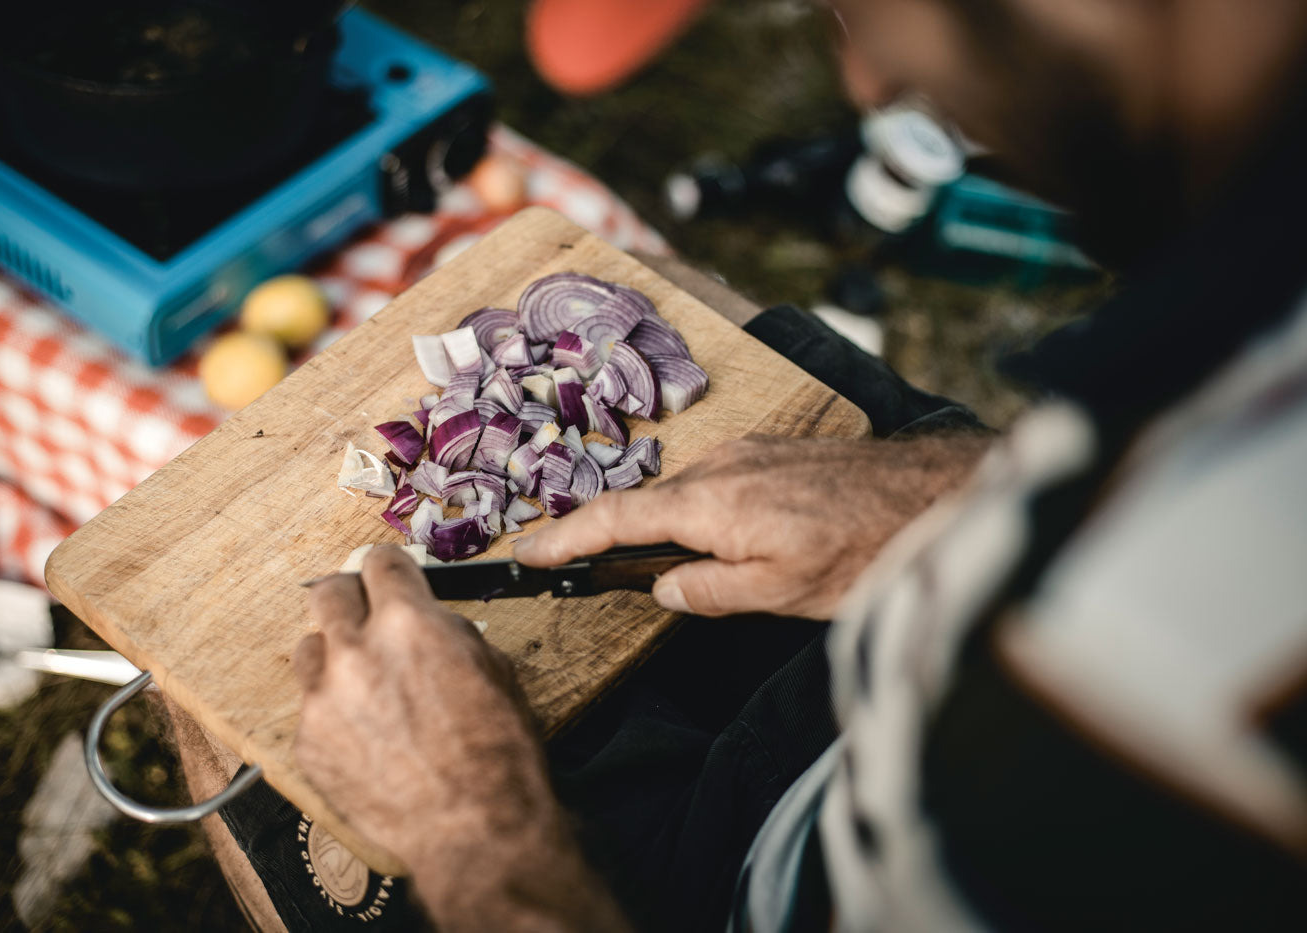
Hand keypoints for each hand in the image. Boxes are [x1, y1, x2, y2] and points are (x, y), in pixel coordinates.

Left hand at [293, 546, 627, 930]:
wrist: (474, 829)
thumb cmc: (496, 758)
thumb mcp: (494, 670)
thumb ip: (449, 633)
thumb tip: (431, 622)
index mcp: (407, 624)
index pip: (380, 563)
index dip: (388, 568)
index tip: (387, 575)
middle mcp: (356, 652)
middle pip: (328, 593)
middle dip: (350, 598)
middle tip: (363, 613)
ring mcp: (324, 699)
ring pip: (308, 649)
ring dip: (333, 657)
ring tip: (363, 682)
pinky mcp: (308, 743)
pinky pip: (310, 708)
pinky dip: (333, 713)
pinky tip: (365, 734)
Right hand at [515, 434, 989, 619]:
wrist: (934, 495)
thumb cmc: (866, 549)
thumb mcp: (783, 594)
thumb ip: (711, 592)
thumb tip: (664, 590)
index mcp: (711, 505)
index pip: (616, 521)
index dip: (566, 538)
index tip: (527, 551)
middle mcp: (720, 467)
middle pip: (644, 504)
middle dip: (605, 533)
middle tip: (573, 564)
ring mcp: (747, 452)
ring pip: (681, 492)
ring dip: (656, 523)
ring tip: (646, 561)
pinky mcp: (772, 450)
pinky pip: (713, 479)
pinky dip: (693, 507)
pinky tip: (710, 533)